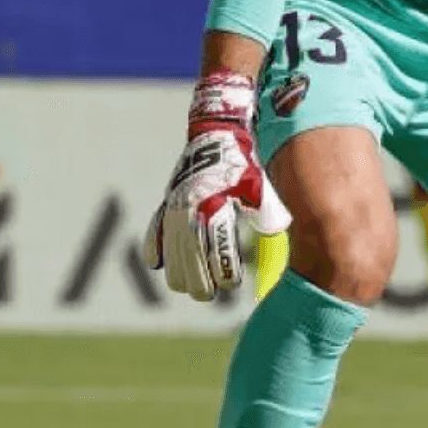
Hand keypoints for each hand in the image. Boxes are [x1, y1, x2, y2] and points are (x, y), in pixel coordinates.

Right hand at [142, 71, 291, 301]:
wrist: (216, 134)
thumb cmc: (242, 162)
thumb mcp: (259, 183)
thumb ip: (267, 208)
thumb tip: (274, 230)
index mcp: (212, 202)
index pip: (214, 247)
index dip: (222, 269)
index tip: (231, 284)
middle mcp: (188, 206)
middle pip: (188, 257)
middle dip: (198, 280)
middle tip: (209, 294)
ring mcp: (173, 206)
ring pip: (169, 250)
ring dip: (178, 272)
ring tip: (191, 287)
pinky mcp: (166, 203)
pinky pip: (153, 231)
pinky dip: (154, 248)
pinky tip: (157, 264)